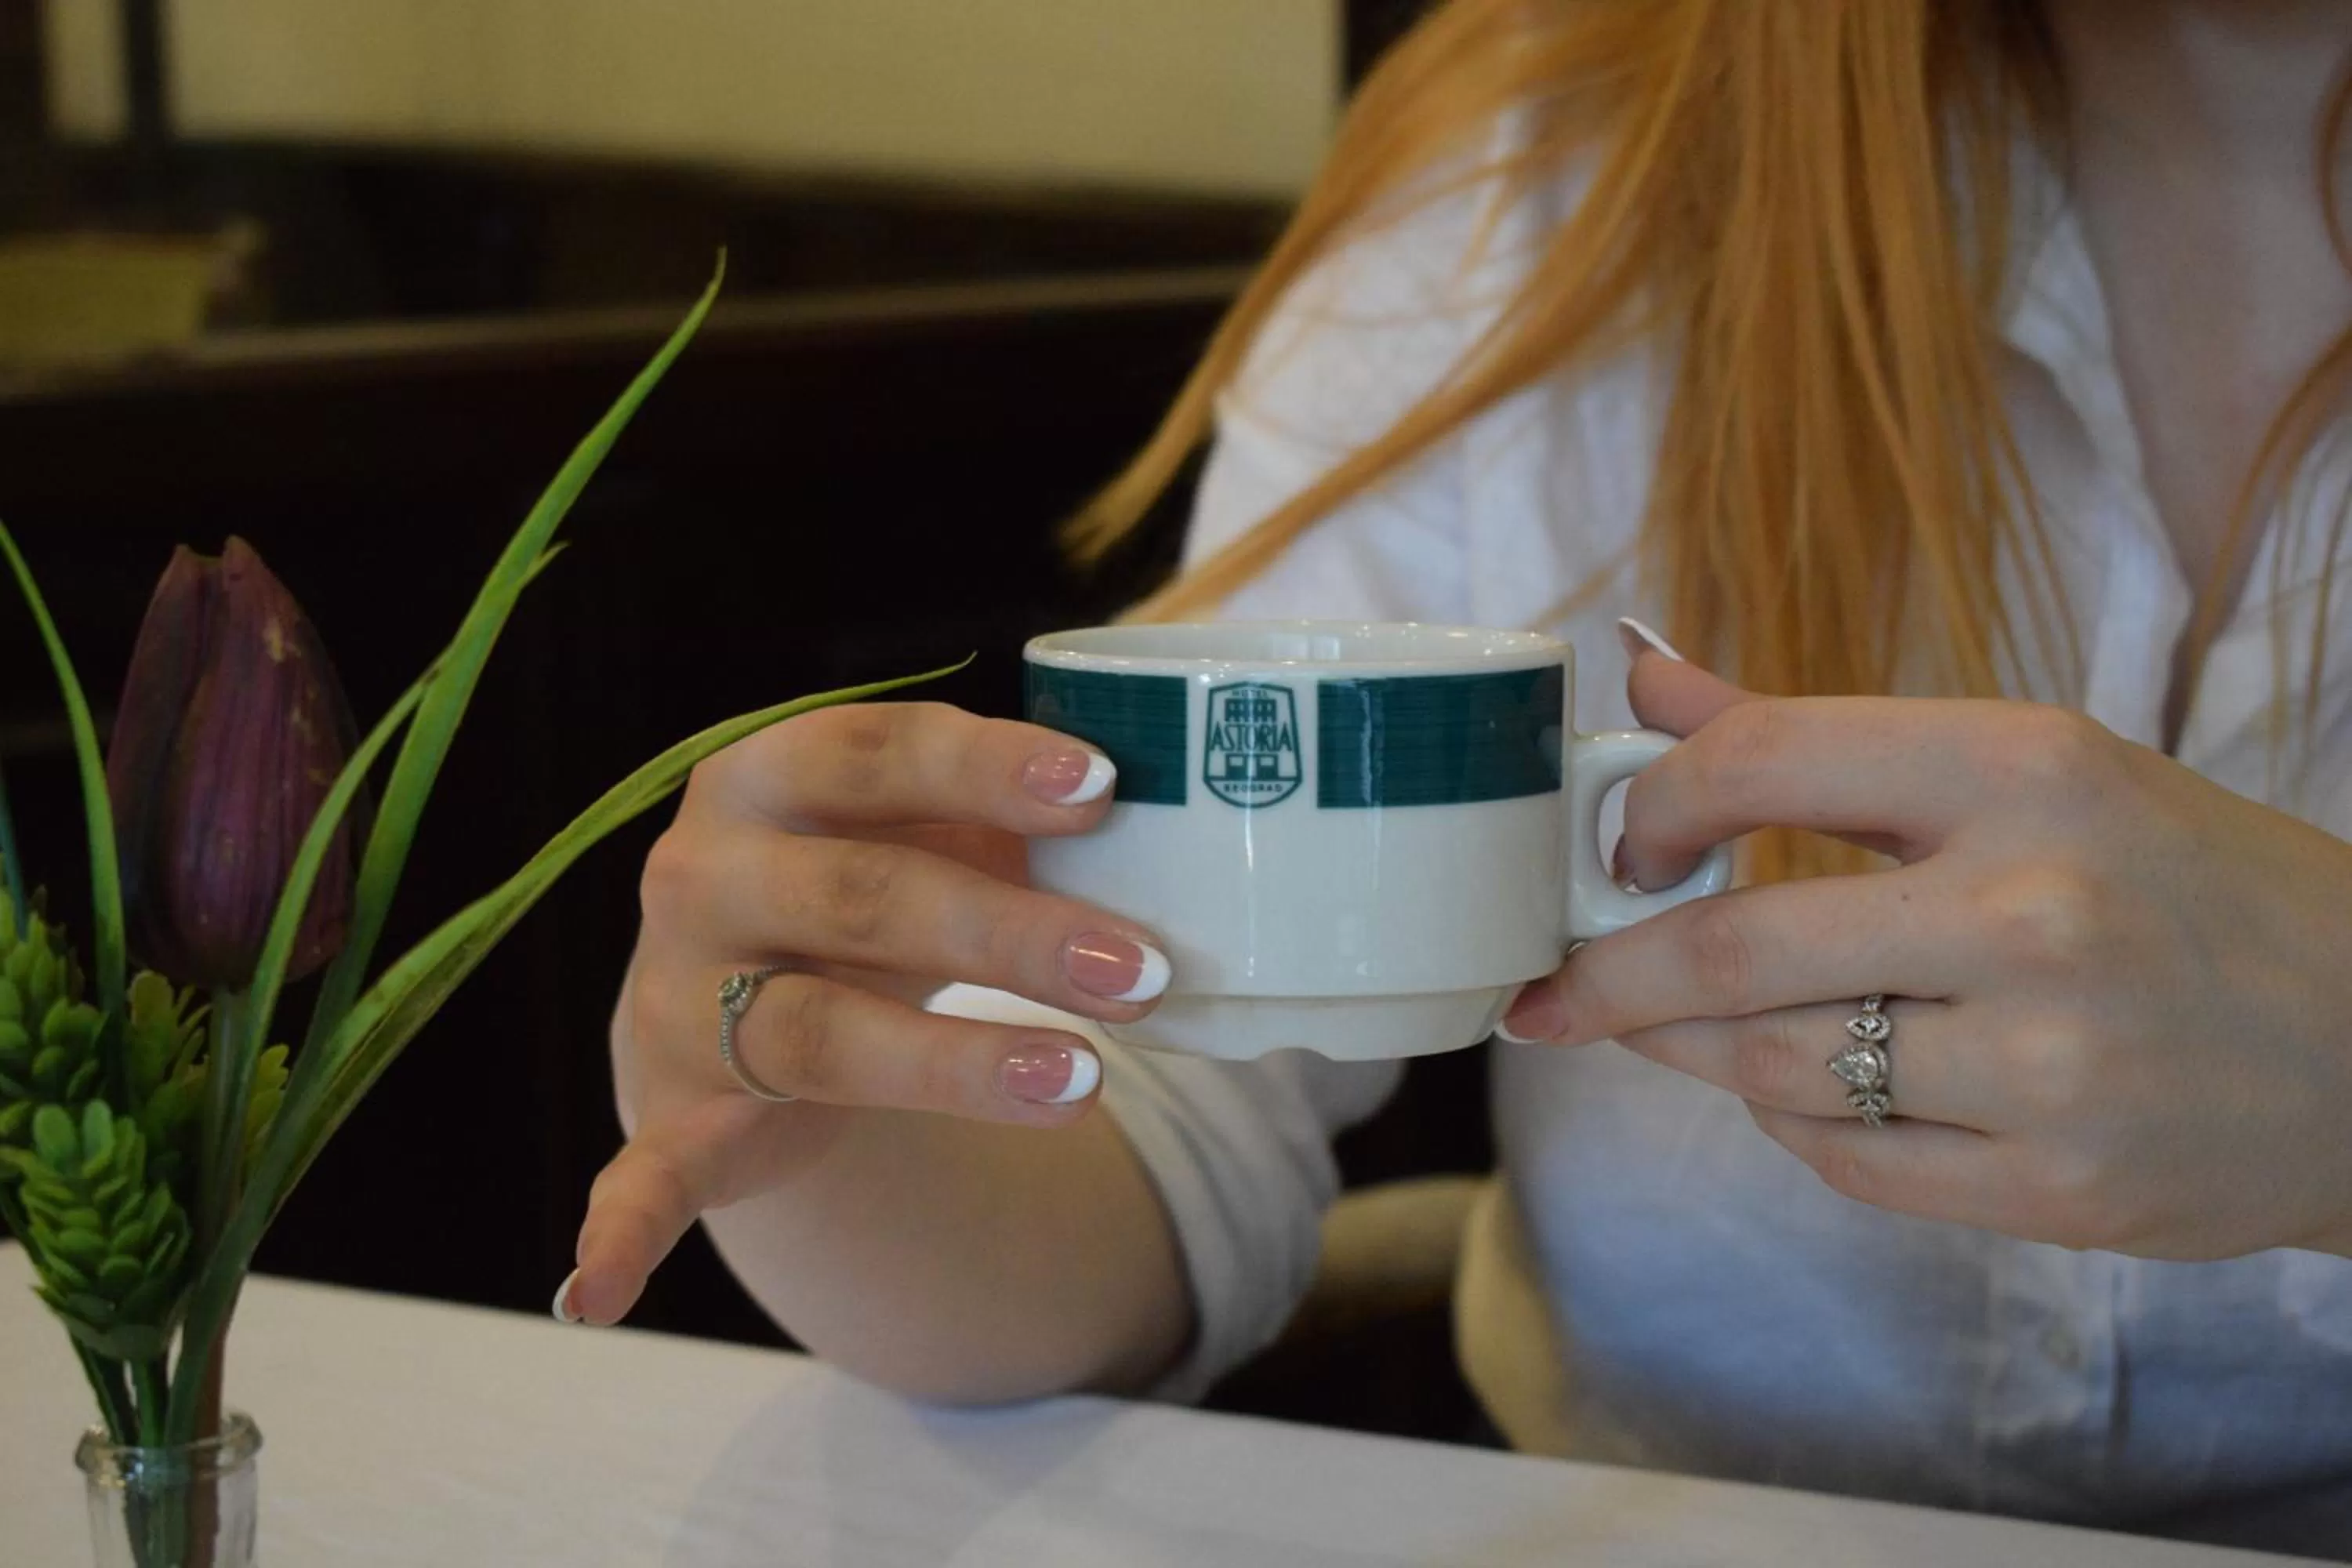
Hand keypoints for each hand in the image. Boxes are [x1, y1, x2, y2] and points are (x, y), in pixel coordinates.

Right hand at [567, 702, 1169, 1323]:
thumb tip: (1169, 814)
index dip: (985, 768)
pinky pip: (643, 1176)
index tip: (1103, 792)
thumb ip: (1014, 820)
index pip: (874, 753)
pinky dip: (621, 1231)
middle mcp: (705, 877)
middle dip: (1010, 933)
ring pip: (815, 1034)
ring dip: (948, 1064)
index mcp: (765, 777)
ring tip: (1080, 1081)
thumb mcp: (926, 833)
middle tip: (1140, 969)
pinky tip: (601, 1289)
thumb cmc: (865, 883)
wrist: (735, 986)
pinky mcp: (672, 1113)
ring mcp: (682, 999)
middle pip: (863, 897)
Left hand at [1500, 653, 2351, 1260]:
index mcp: (2025, 770)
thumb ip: (1817, 735)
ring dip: (1687, 1049)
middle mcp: (2032, 910)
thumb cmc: (2186, 887)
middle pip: (1731, 948)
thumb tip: (1642, 675)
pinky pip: (1845, 1162)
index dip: (1646, 808)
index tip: (1614, 848)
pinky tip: (1800, 1092)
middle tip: (1546, 991)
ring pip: (1770, 1069)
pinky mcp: (2058, 1187)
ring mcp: (2048, 1062)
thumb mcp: (2034, 769)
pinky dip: (1796, 1125)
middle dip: (1605, 976)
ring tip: (1656, 1028)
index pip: (1759, 759)